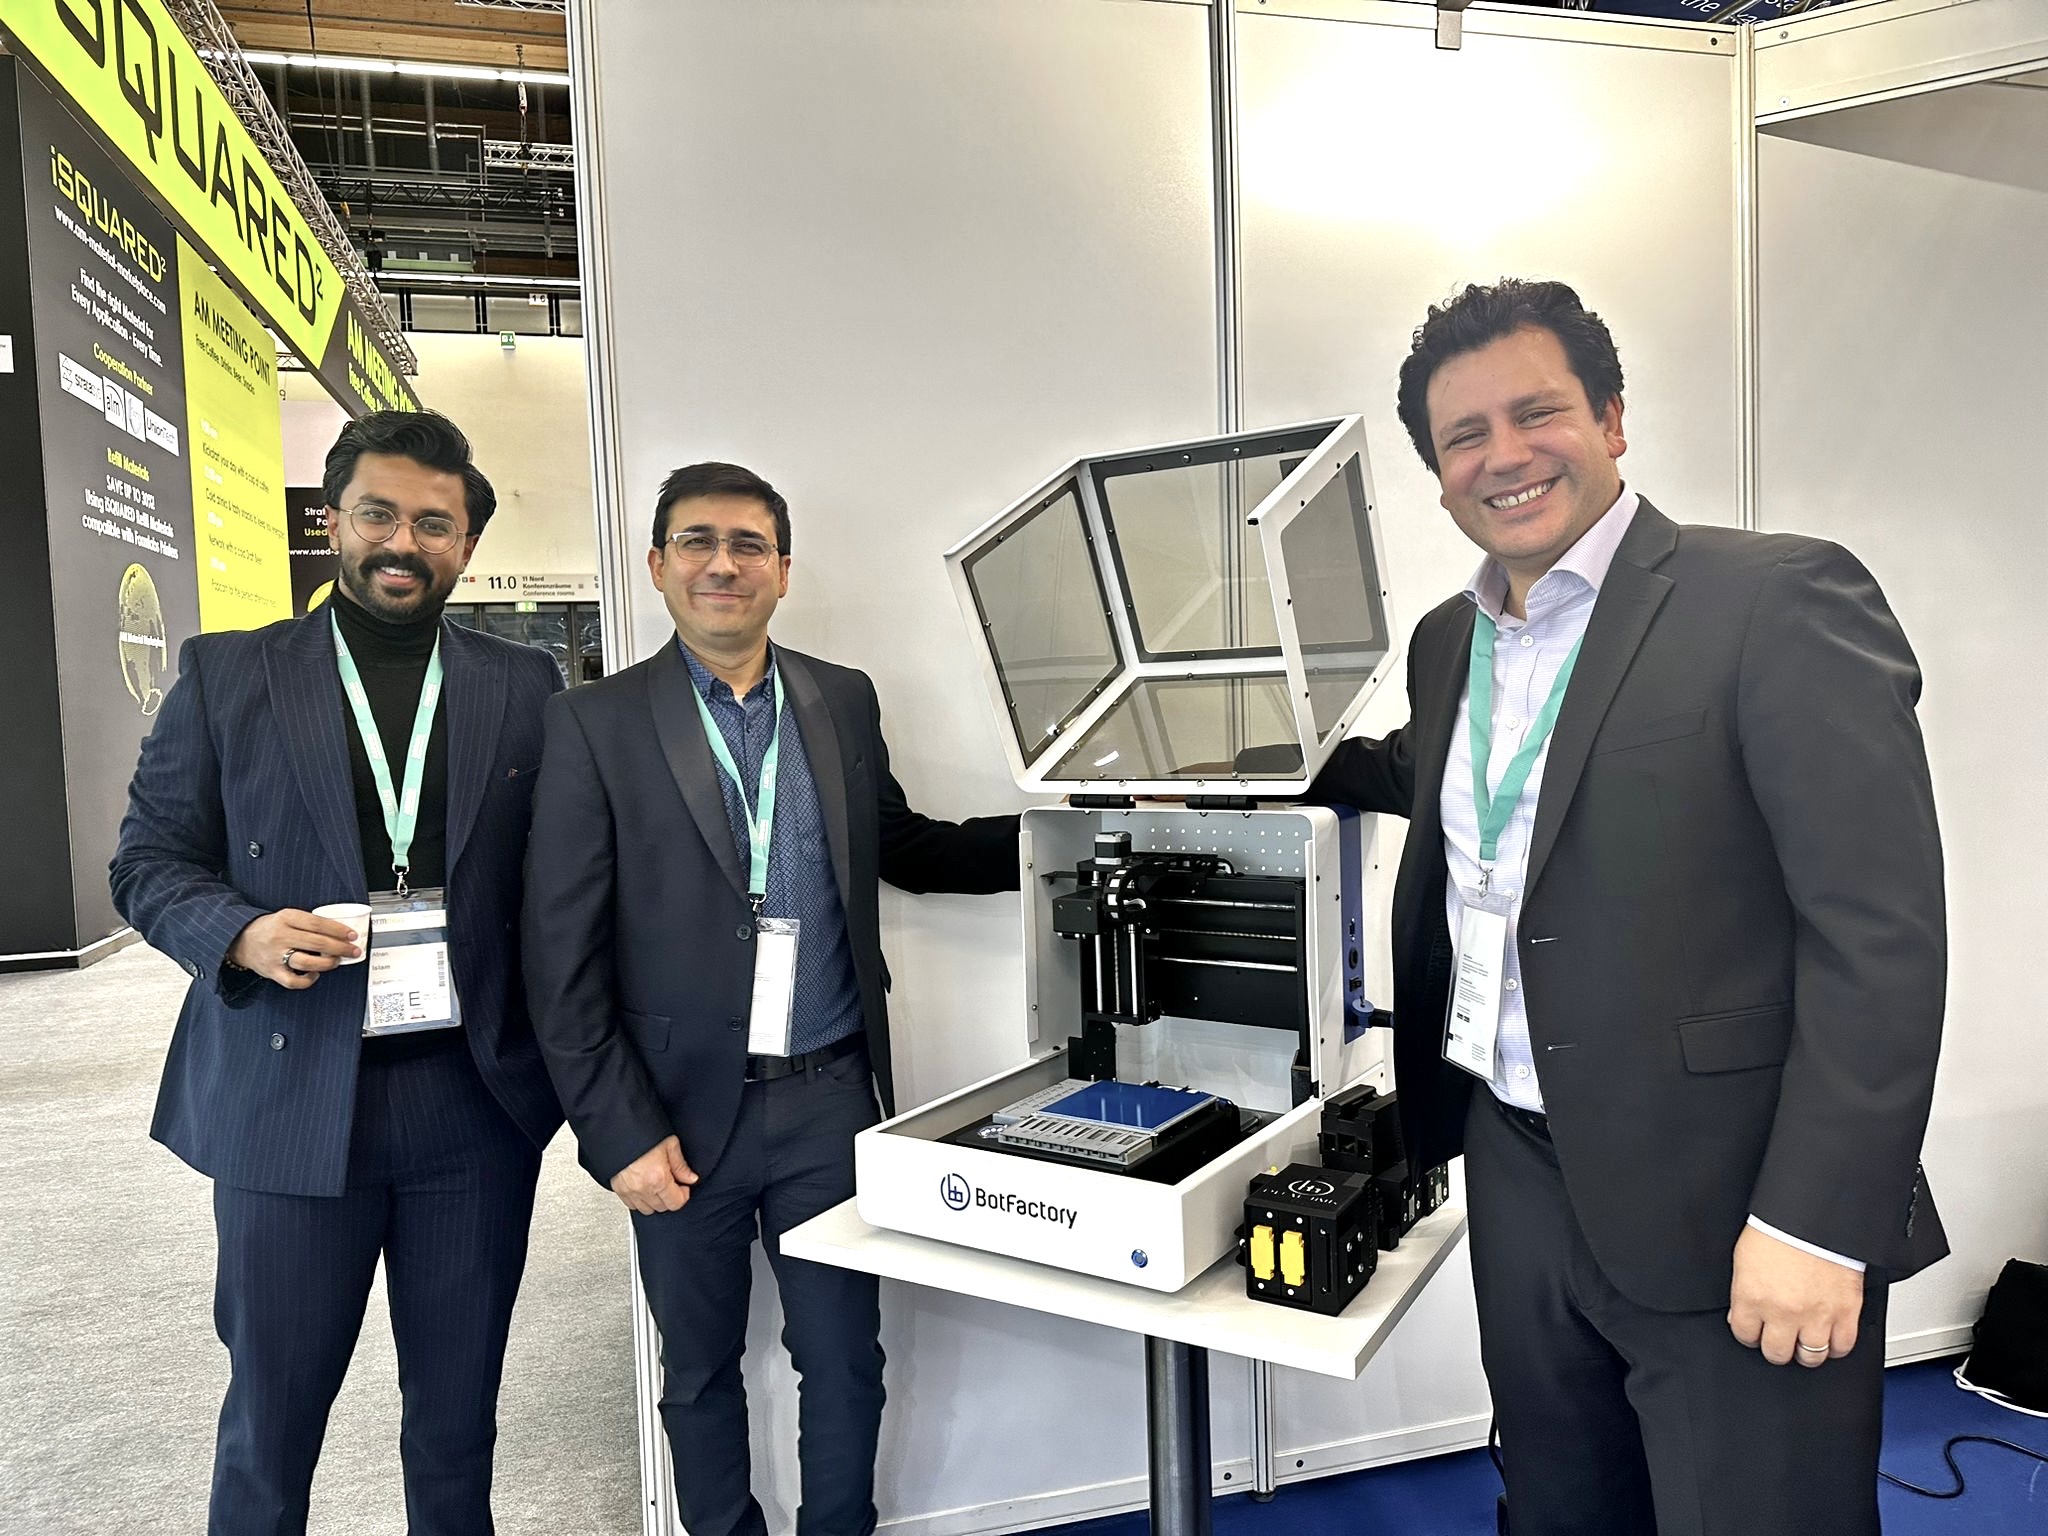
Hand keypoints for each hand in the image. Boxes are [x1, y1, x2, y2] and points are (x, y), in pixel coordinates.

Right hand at [227, 909, 361, 989]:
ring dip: (327, 963)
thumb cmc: (269, 928)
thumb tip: (339, 932)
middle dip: (340, 948)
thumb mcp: (286, 917)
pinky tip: (315, 974)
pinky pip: (293, 981)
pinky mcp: (272, 972)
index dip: (338, 930)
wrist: (239, 940)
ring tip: (336, 961)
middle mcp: (280, 936)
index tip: (351, 935)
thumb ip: (308, 923)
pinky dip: (308, 980)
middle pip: (317, 943)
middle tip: (353, 950)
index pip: (317, 924)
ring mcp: (275, 955)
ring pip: (307, 962)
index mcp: (285, 918)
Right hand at [610, 1135, 697, 1214]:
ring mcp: (629, 1191)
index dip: (684, 1195)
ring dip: (655, 1201)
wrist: (618, 1128)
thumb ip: (681, 1165)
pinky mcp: (618, 1189)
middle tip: (672, 1183)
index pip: (676, 1203)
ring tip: (657, 1185)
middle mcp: (643, 1188)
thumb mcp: (669, 1144)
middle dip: (670, 1197)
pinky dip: (640, 1200)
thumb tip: (691, 1178)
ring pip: (647, 1209)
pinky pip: (632, 1205)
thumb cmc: (643, 1132)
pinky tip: (644, 1188)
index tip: (684, 1186)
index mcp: (658, 1178)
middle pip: (662, 1208)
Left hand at [1727, 1223, 1864, 1366]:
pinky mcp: (1845, 1312)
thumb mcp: (1744, 1260)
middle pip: (1777, 1353)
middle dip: (1776, 1347)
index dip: (1749, 1334)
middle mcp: (1782, 1312)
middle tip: (1779, 1339)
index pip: (1745, 1335)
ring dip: (1806, 1351)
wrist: (1815, 1216)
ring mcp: (1816, 1316)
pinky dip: (1836, 1346)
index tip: (1754, 1331)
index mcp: (1752, 1297)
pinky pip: (1842, 1346)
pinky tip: (1830, 1338)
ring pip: (1810, 1357)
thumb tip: (1741, 1315)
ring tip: (1803, 1341)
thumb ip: (1743, 1292)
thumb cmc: (1778, 1229)